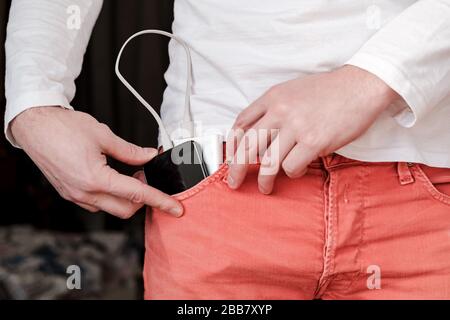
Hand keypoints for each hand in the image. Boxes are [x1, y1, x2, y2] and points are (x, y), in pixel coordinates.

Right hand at [11, 107, 182, 217]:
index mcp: (95, 179)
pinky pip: (97, 203)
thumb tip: (148, 157)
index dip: (160, 201)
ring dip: (126, 197)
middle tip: (146, 176)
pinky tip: (113, 177)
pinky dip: (111, 195)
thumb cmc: (63, 127)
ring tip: (130, 174)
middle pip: (126, 209)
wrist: (34, 125)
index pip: (137, 194)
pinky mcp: (69, 193)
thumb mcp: (103, 135)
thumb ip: (130, 151)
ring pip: (111, 208)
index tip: (175, 208)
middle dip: (143, 199)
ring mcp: (75, 196)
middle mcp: (84, 193)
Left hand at [226, 65, 398, 193]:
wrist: (361, 85)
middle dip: (235, 168)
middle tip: (233, 181)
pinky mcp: (314, 142)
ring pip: (267, 162)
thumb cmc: (330, 90)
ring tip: (264, 187)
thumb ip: (274, 108)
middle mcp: (280, 111)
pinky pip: (292, 167)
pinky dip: (293, 172)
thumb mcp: (294, 89)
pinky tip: (299, 168)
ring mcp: (296, 127)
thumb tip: (259, 133)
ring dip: (264, 179)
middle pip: (248, 146)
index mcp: (273, 97)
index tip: (231, 157)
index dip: (233, 144)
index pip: (242, 123)